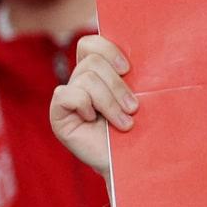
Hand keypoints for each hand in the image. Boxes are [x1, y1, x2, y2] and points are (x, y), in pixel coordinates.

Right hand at [49, 34, 136, 178]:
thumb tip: (148, 50)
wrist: (135, 162)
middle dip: (117, 85)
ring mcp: (69, 98)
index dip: (108, 50)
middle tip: (133, 108)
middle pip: (92, 61)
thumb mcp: (143, 98)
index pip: (90, 44)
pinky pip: (68, 95)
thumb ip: (136, 76)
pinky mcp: (59, 114)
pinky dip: (86, 106)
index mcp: (100, 73)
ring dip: (109, 102)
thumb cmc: (143, 130)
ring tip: (124, 123)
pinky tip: (94, 122)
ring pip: (86, 78)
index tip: (128, 70)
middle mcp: (81, 82)